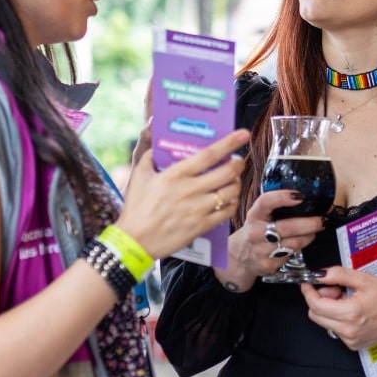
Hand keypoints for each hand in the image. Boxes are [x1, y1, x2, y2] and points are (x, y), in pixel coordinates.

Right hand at [117, 130, 249, 259]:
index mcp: (175, 175)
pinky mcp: (201, 226)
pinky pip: (227, 212)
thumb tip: (155, 142)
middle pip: (227, 172)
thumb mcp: (138, 177)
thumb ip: (148, 156)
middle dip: (238, 164)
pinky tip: (229, 200)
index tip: (242, 135)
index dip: (229, 143)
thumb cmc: (136, 209)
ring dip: (236, 184)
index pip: (209, 154)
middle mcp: (189, 190)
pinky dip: (232, 203)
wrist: (134, 241)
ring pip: (230, 192)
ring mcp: (197, 209)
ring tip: (233, 181)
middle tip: (238, 161)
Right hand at [221, 190, 322, 281]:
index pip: (266, 202)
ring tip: (315, 231)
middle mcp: (255, 233)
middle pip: (287, 227)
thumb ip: (277, 207)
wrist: (240, 256)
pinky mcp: (268, 265)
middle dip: (309, 223)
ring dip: (309, 236)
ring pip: (293, 243)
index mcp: (254, 215)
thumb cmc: (256, 230)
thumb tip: (307, 199)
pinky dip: (300, 248)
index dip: (282, 197)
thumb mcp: (260, 216)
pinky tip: (302, 243)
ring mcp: (261, 250)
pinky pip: (291, 255)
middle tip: (321, 220)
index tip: (299, 196)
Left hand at [300, 266, 376, 350]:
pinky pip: (335, 329)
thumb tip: (320, 273)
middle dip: (320, 299)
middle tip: (335, 289)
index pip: (316, 305)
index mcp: (350, 313)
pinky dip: (338, 318)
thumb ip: (340, 275)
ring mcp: (350, 340)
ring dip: (329, 309)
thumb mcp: (366, 280)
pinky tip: (353, 311)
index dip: (308, 292)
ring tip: (348, 300)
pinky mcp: (353, 345)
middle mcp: (348, 330)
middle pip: (315, 315)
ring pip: (325, 322)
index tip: (308, 283)